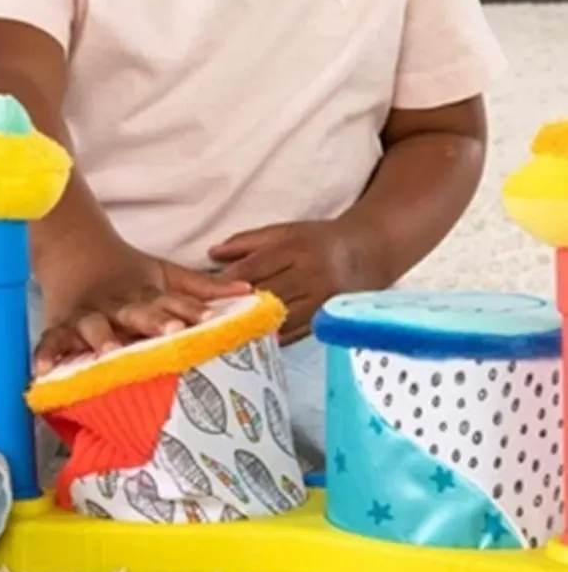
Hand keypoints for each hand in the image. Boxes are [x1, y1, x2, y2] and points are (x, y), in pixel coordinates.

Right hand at [33, 235, 251, 374]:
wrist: (75, 250)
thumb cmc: (128, 273)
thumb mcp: (163, 274)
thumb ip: (201, 287)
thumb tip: (248, 290)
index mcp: (143, 295)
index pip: (168, 302)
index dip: (186, 310)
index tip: (205, 321)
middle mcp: (116, 306)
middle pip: (134, 312)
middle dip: (151, 322)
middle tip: (168, 333)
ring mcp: (86, 315)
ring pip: (92, 326)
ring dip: (100, 338)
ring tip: (106, 354)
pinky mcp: (59, 325)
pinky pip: (50, 340)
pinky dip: (46, 355)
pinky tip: (44, 371)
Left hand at [210, 219, 378, 344]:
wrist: (366, 254)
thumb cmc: (318, 240)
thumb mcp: (284, 231)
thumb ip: (247, 241)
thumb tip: (211, 253)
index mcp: (296, 249)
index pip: (256, 266)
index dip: (230, 280)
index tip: (206, 290)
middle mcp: (310, 276)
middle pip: (267, 294)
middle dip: (237, 304)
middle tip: (209, 314)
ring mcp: (322, 300)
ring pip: (281, 317)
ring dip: (253, 325)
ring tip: (226, 329)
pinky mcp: (328, 319)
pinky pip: (297, 333)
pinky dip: (274, 337)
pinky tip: (253, 340)